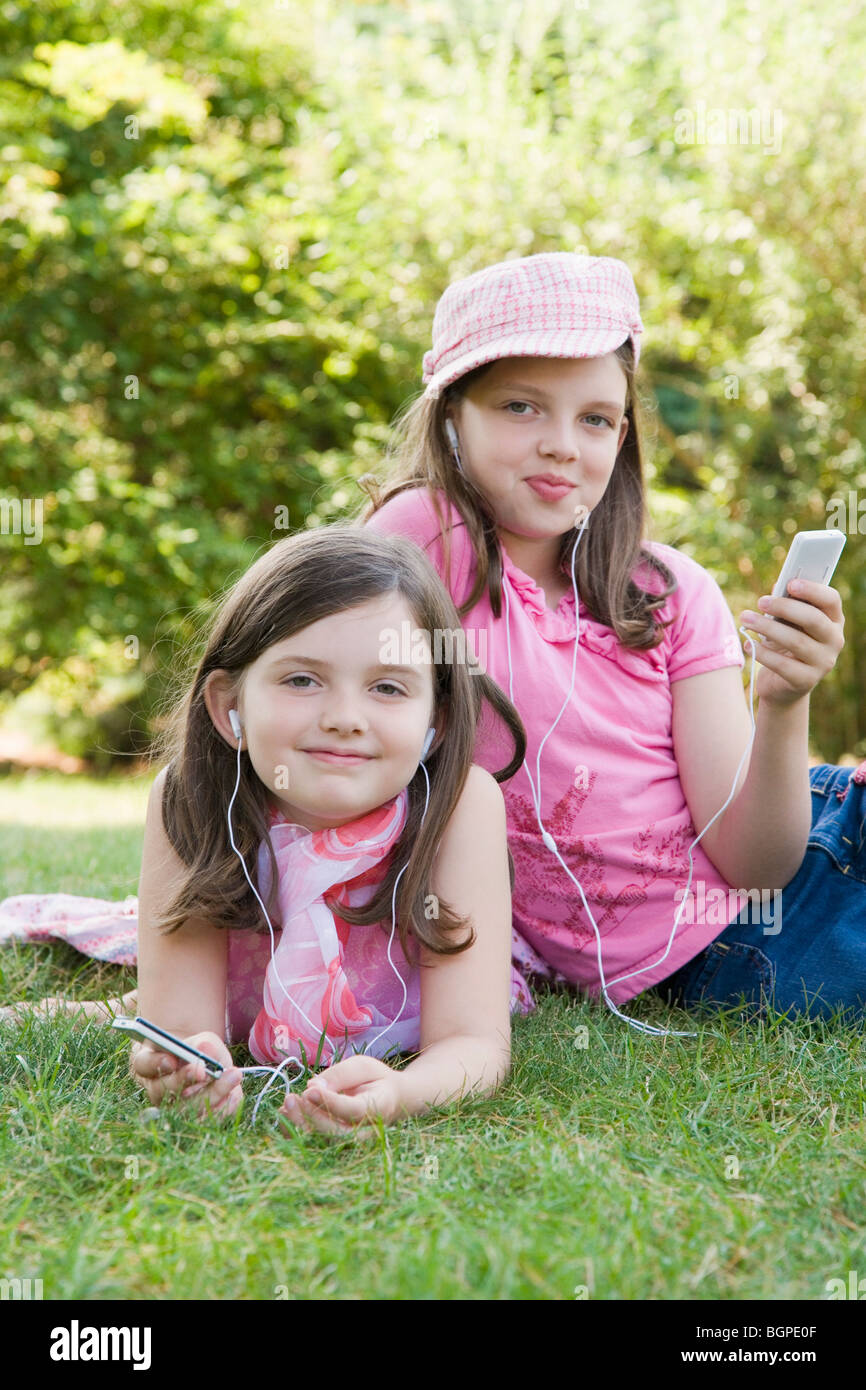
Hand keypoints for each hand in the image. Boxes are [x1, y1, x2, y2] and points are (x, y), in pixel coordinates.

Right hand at [129, 1030, 243, 1121]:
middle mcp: (156, 1090)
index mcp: (149, 1064)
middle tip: (204, 1071)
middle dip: (185, 1080)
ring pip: (185, 1110)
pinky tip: (234, 1094)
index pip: (144, 1064)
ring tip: (233, 1076)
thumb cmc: (198, 1051)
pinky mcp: (192, 1122)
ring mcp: (171, 1109)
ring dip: (211, 1094)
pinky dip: (221, 1109)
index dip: (156, 1063)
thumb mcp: (202, 1041)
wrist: (205, 1069)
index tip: (172, 1060)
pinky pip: (204, 1121)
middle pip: (164, 1090)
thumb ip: (203, 1044)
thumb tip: (204, 1049)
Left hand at [278, 1055, 402, 1138]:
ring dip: (300, 1126)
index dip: (330, 1103)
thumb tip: (313, 1086)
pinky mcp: (337, 1146)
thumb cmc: (376, 1080)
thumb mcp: (363, 1066)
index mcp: (379, 1108)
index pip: (354, 1111)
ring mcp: (352, 1143)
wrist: (390, 1101)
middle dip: (311, 1117)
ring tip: (287, 1103)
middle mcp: (366, 1132)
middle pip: (337, 1134)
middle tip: (292, 1097)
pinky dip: (296, 1133)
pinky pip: (314, 1146)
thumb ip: (341, 1074)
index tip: (310, 1090)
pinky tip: (285, 1114)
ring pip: (324, 1144)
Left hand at [738, 579, 844, 707]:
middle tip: (761, 601)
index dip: (813, 590)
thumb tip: (776, 588)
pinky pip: (783, 665)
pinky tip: (748, 643)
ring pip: (796, 641)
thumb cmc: (784, 644)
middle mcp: (835, 641)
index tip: (790, 583)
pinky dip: (763, 653)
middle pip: (813, 619)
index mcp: (833, 620)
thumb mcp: (787, 622)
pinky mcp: (806, 681)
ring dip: (767, 627)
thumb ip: (786, 604)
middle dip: (785, 607)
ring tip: (746, 619)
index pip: (831, 600)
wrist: (782, 684)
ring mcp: (823, 663)